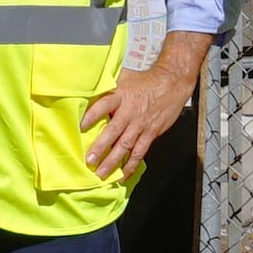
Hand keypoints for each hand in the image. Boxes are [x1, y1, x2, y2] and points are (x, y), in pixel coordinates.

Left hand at [83, 44, 205, 177]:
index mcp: (121, 96)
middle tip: (89, 160)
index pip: (104, 105)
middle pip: (113, 131)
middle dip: (100, 147)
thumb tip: (89, 88)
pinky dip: (130, 165)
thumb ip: (109, 86)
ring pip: (125, 145)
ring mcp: (140, 125)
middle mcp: (129, 112)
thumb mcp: (125, 77)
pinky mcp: (150, 133)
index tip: (81, 126)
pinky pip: (139, 152)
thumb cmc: (146, 81)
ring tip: (101, 173)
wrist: (172, 83)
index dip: (92, 115)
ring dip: (113, 161)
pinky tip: (122, 175)